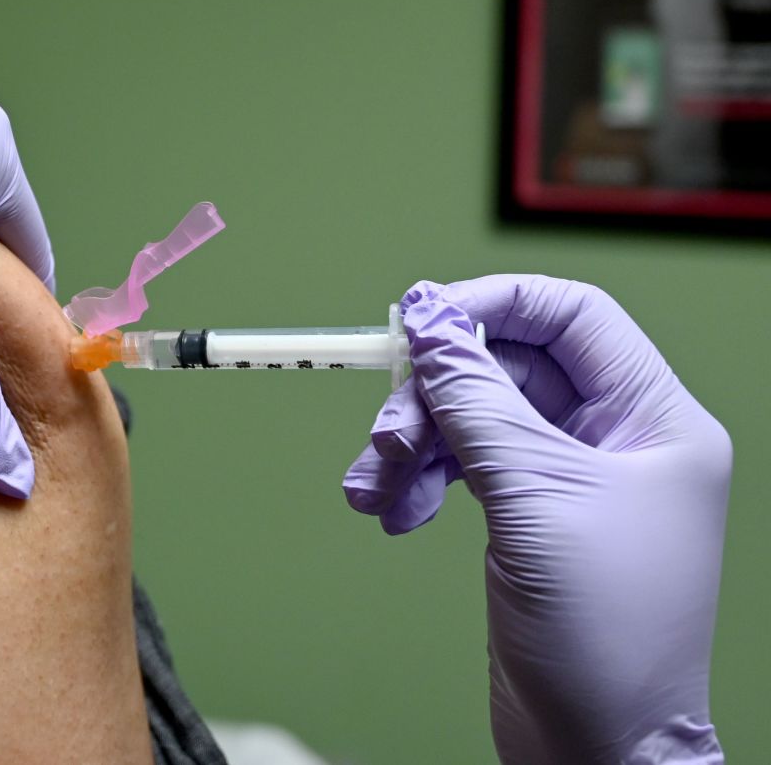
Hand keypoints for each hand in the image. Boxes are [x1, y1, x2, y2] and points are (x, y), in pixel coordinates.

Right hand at [343, 276, 728, 763]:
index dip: (492, 305)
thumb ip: (474, 398)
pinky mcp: (532, 513)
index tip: (420, 320)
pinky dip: (420, 480)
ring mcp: (572, 477)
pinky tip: (393, 512)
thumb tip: (429, 318)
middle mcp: (617, 438)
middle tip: (386, 436)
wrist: (597, 748)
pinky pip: (465, 465)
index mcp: (653, 419)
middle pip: (507, 368)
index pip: (572, 315)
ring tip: (373, 488)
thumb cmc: (602, 634)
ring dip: (413, 444)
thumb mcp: (532, 497)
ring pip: (475, 417)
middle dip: (434, 396)